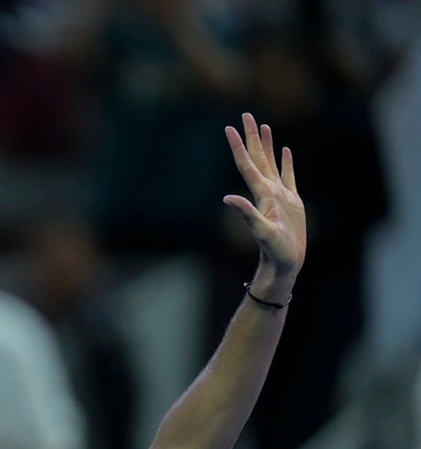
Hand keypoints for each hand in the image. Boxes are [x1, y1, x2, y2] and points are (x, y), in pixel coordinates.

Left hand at [224, 113, 306, 289]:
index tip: (229, 128)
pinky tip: (284, 150)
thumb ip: (246, 215)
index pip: (247, 164)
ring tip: (262, 125)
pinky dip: (286, 162)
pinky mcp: (292, 201)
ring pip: (271, 162)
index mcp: (261, 194)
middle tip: (245, 114)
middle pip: (257, 157)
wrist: (285, 263)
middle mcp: (267, 191)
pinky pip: (288, 176)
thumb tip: (227, 199)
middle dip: (251, 136)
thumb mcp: (262, 232)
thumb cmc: (274, 250)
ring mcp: (279, 195)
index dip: (238, 146)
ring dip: (266, 144)